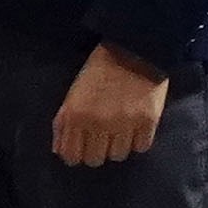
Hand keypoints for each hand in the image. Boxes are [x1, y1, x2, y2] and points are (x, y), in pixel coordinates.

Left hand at [49, 44, 171, 169]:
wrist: (135, 48)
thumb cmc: (99, 70)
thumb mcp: (73, 93)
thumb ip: (63, 122)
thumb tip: (60, 151)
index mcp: (75, 116)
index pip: (71, 156)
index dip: (76, 154)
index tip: (83, 147)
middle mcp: (98, 124)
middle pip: (95, 159)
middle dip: (97, 151)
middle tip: (102, 138)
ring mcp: (124, 124)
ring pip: (118, 155)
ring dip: (118, 146)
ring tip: (121, 132)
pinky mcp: (148, 121)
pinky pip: (141, 147)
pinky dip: (138, 141)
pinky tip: (136, 129)